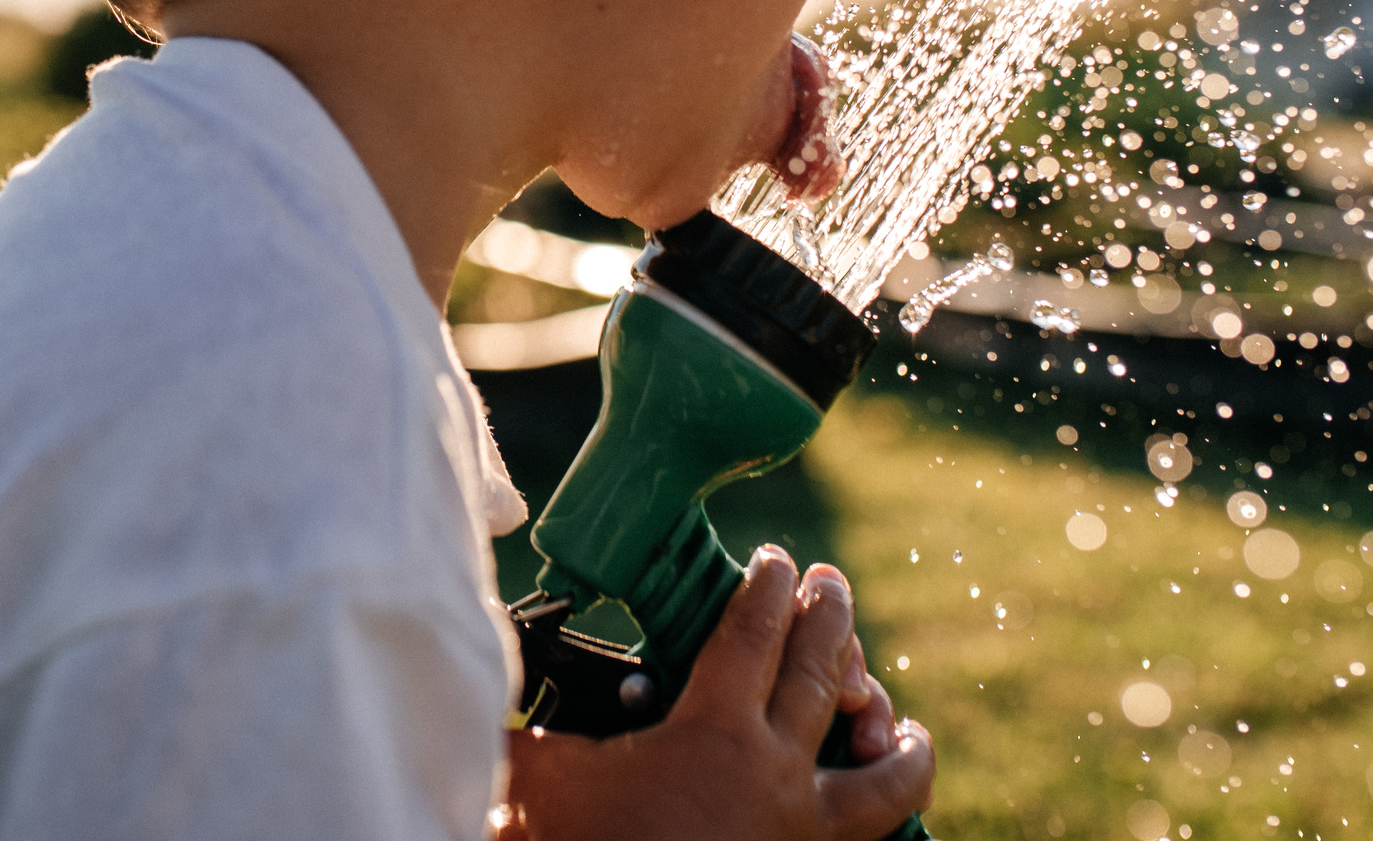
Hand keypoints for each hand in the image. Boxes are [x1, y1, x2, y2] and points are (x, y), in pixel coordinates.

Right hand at [496, 549, 931, 840]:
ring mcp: (802, 829)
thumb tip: (476, 673)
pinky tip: (886, 797)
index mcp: (714, 733)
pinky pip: (870, 837)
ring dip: (895, 734)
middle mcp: (775, 773)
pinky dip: (889, 810)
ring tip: (896, 717)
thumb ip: (524, 724)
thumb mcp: (545, 780)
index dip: (766, 588)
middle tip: (831, 585)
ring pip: (881, 775)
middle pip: (821, 675)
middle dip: (831, 619)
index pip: (753, 635)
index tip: (775, 559)